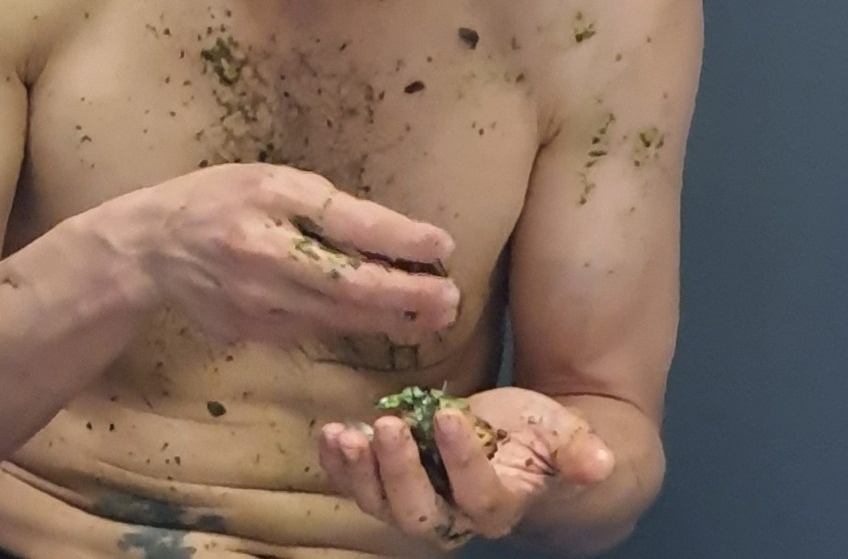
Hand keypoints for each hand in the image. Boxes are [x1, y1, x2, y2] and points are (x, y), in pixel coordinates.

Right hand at [129, 163, 459, 344]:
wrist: (153, 247)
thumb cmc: (220, 198)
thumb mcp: (271, 180)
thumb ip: (324, 206)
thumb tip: (389, 236)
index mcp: (269, 200)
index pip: (348, 223)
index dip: (400, 239)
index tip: (444, 246)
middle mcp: (262, 254)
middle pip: (347, 283)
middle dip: (405, 296)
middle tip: (450, 300)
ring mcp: (253, 302)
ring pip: (335, 316)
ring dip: (388, 318)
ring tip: (433, 315)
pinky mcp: (250, 332)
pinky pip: (312, 329)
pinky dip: (350, 324)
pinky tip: (382, 320)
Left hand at [319, 387, 613, 547]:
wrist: (523, 448)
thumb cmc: (545, 439)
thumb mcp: (568, 437)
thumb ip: (581, 452)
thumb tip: (601, 464)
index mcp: (502, 503)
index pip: (480, 498)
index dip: (463, 464)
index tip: (449, 415)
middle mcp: (456, 513)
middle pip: (422, 515)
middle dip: (400, 474)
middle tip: (388, 426)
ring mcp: (421, 498)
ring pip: (383, 505)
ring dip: (360, 473)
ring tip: (344, 435)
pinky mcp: (395, 477)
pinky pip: (363, 482)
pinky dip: (342, 463)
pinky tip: (329, 435)